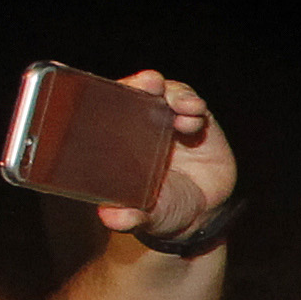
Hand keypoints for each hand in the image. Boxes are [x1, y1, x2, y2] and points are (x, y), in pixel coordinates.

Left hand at [95, 73, 234, 244]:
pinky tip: (194, 115)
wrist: (201, 215)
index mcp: (117, 138)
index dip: (100, 89)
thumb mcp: (145, 215)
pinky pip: (194, 105)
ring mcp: (169, 120)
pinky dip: (193, 104)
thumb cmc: (162, 209)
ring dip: (173, 94)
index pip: (104, 105)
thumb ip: (130, 216)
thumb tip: (113, 217)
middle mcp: (140, 123)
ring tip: (182, 107)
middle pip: (136, 91)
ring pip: (166, 93)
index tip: (100, 82)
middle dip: (140, 83)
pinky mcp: (198, 123)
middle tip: (149, 83)